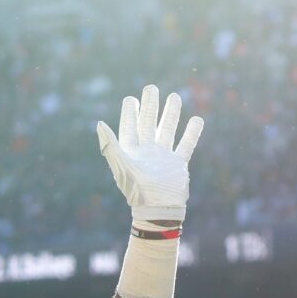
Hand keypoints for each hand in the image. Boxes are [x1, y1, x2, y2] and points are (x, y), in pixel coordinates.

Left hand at [96, 84, 202, 222]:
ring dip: (170, 114)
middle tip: (151, 88)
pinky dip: (191, 133)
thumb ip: (110, 144)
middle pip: (148, 124)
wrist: (157, 209)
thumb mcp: (121, 165)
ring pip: (167, 130)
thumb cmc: (136, 189)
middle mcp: (146, 152)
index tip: (131, 98)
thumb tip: (99, 124)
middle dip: (150, 106)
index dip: (130, 113)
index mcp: (130, 152)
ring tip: (175, 96)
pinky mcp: (178, 164)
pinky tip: (197, 119)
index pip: (129, 127)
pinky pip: (185, 145)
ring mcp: (163, 157)